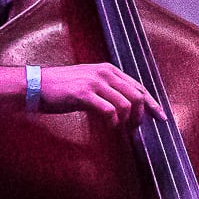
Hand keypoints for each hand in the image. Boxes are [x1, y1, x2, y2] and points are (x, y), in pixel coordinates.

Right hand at [40, 63, 164, 129]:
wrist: (37, 86)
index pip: (139, 87)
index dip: (152, 103)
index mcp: (109, 70)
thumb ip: (110, 89)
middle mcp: (104, 73)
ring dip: (127, 121)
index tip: (161, 117)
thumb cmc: (63, 87)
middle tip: (134, 128)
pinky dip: (113, 122)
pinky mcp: (84, 94)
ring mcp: (95, 82)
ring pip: (126, 104)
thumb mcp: (90, 82)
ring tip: (119, 128)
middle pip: (137, 96)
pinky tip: (108, 125)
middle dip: (141, 116)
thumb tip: (129, 106)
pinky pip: (109, 111)